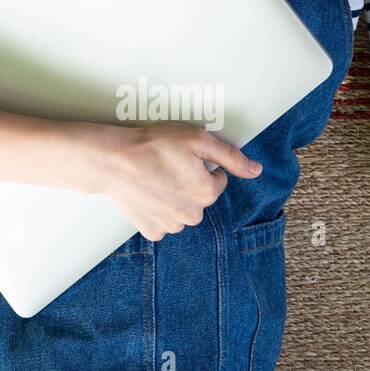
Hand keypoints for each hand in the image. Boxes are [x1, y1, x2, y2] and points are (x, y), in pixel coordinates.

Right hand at [87, 123, 261, 239]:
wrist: (112, 161)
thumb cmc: (153, 146)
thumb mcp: (198, 139)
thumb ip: (231, 156)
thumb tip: (257, 170)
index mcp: (207, 193)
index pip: (218, 178)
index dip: (202, 165)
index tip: (183, 157)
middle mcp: (193, 215)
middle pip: (201, 197)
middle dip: (189, 183)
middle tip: (168, 166)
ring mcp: (172, 225)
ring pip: (183, 210)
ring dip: (174, 197)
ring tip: (155, 178)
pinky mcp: (152, 230)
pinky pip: (163, 222)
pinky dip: (158, 210)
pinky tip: (147, 194)